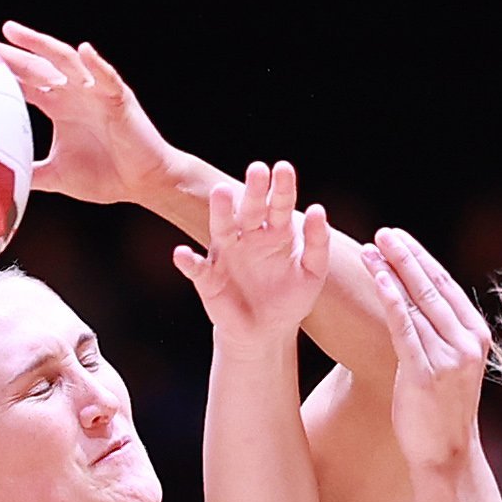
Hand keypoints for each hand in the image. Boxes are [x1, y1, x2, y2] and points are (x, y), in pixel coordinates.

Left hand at [0, 23, 185, 210]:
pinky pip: (108, 78)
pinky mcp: (119, 100)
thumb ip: (29, 172)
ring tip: (15, 33)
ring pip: (65, 62)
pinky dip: (97, 65)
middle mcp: (74, 93)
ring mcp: (96, 93)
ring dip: (41, 46)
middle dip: (9, 53)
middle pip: (36, 66)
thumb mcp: (56, 175)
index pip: (23, 82)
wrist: (143, 184)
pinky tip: (83, 51)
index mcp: (58, 105)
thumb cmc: (106, 176)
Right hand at [172, 162, 328, 355]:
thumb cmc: (290, 298)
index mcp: (275, 232)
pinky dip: (188, 261)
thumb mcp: (312, 273)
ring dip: (220, 211)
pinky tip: (183, 254)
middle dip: (253, 190)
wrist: (267, 333)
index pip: (278, 204)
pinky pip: (196, 268)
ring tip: (221, 193)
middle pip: (250, 208)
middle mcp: (248, 237)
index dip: (281, 187)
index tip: (284, 168)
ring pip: (221, 228)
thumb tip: (317, 210)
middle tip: (257, 170)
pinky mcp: (208, 278)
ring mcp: (226, 255)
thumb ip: (318, 244)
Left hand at [357, 227, 490, 476]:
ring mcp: (449, 357)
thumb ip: (439, 335)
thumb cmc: (439, 412)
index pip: (447, 286)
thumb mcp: (449, 367)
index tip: (399, 238)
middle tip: (382, 232)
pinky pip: (405, 327)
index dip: (421, 259)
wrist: (445, 456)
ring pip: (417, 302)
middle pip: (432, 287)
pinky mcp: (426, 372)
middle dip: (405, 256)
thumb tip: (413, 304)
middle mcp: (467, 342)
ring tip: (370, 248)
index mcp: (476, 336)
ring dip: (392, 271)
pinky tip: (377, 278)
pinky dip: (390, 298)